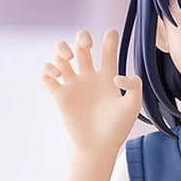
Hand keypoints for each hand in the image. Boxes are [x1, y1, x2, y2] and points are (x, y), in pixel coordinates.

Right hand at [41, 29, 141, 154]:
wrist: (99, 147)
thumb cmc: (118, 129)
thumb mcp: (133, 105)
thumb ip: (133, 85)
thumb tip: (117, 75)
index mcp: (108, 77)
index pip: (108, 52)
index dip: (109, 39)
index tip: (112, 33)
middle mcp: (89, 78)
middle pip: (81, 47)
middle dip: (82, 37)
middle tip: (86, 44)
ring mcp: (74, 86)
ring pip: (61, 57)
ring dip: (60, 49)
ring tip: (69, 57)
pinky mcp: (60, 96)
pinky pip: (47, 76)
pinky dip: (47, 69)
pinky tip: (57, 74)